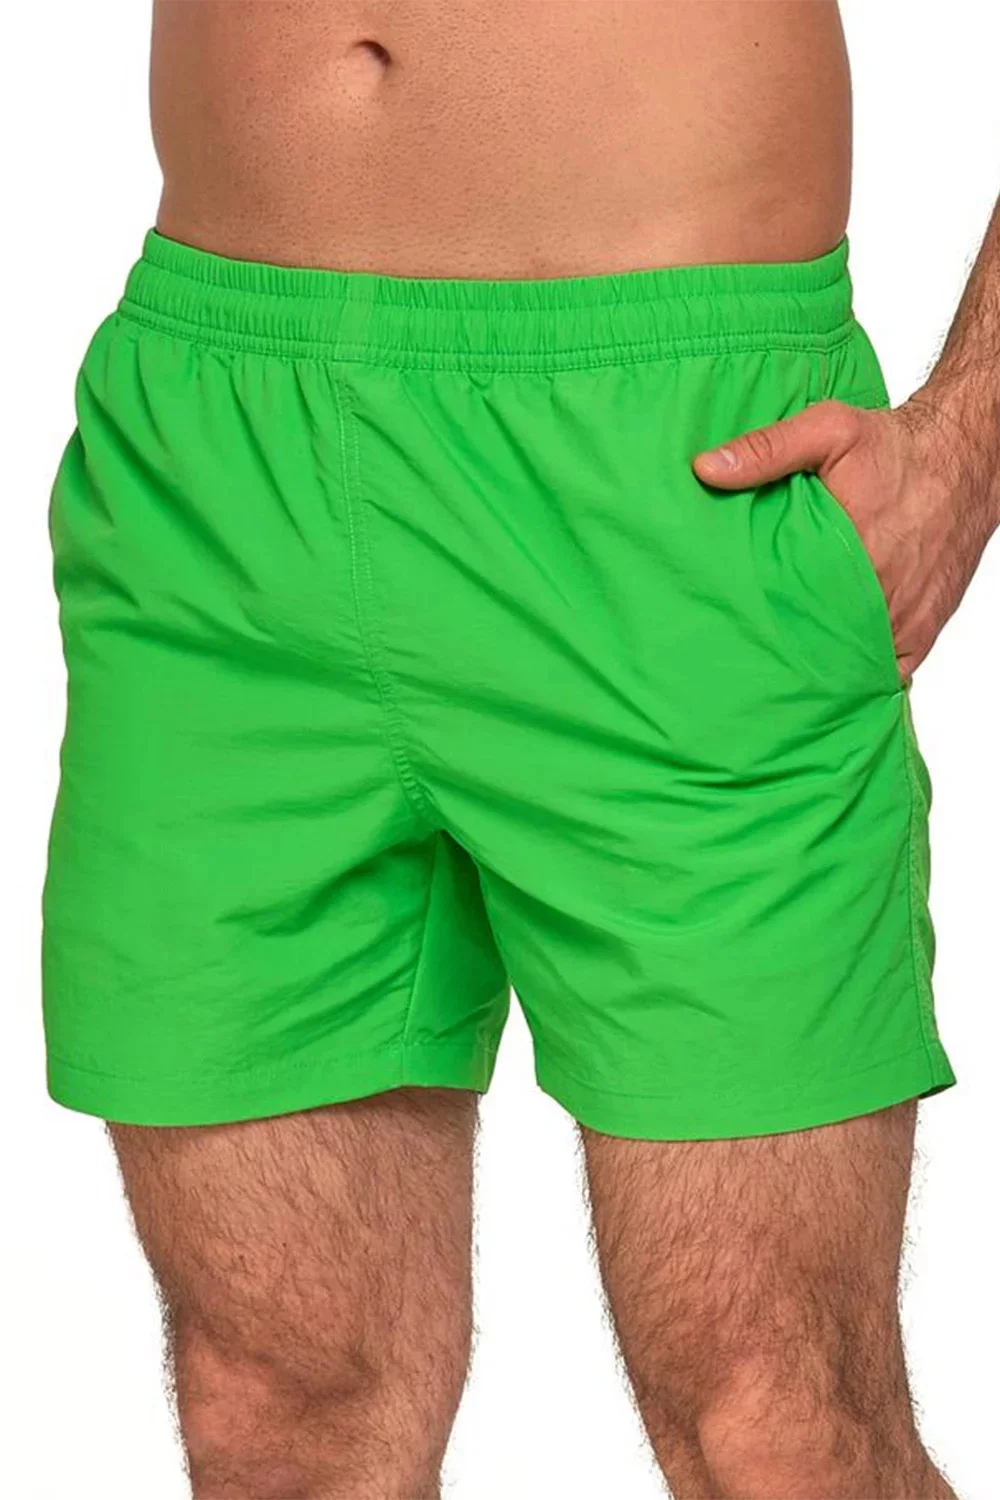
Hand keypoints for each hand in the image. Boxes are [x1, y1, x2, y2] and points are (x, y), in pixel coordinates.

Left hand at [692, 394, 998, 678]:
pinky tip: (830, 670)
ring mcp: (904, 618)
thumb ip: (767, 450)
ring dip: (820, 665)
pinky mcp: (923, 630)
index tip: (731, 627)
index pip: (790, 610)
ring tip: (781, 664)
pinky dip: (859, 674)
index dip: (758, 624)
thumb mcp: (828, 431)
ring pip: (850, 665)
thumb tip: (707, 469)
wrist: (961, 459)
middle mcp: (882, 594)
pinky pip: (886, 672)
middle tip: (747, 653)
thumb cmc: (895, 448)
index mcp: (851, 553)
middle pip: (817, 645)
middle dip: (784, 650)